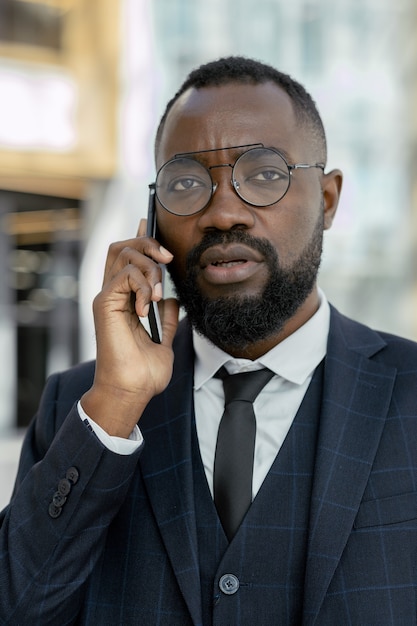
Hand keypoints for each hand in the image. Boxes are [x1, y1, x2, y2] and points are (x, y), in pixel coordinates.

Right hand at [81, 220, 179, 437]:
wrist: (132, 390)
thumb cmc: (144, 371)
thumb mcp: (163, 339)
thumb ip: (166, 317)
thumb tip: (172, 298)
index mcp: (123, 300)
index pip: (127, 258)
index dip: (139, 238)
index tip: (149, 223)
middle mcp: (112, 294)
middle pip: (122, 247)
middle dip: (147, 243)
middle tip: (167, 258)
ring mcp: (107, 297)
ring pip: (124, 253)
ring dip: (149, 267)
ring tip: (158, 294)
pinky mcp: (105, 303)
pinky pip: (126, 275)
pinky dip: (143, 285)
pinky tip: (148, 307)